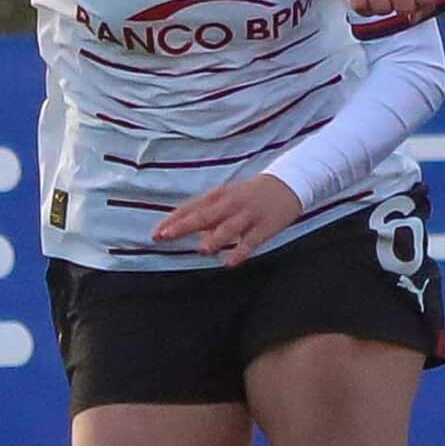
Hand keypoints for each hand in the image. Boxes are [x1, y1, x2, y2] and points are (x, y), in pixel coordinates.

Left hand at [153, 174, 302, 266]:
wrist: (289, 182)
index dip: (173, 221)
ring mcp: (248, 215)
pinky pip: (251, 241)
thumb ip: (210, 217)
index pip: (191, 208)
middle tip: (164, 237)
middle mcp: (231, 204)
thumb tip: (196, 238)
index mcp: (219, 195)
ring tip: (202, 250)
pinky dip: (239, 252)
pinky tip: (229, 262)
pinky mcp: (265, 226)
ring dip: (215, 239)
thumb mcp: (228, 199)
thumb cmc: (252, 194)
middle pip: (203, 216)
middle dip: (182, 227)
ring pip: (228, 228)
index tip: (156, 234)